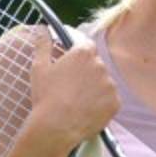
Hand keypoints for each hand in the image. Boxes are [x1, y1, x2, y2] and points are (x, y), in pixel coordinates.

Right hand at [26, 29, 119, 153]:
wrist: (56, 127)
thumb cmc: (46, 96)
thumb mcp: (39, 68)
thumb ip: (43, 45)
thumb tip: (42, 29)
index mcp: (83, 54)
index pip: (86, 46)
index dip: (78, 54)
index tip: (71, 63)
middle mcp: (101, 65)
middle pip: (96, 65)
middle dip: (86, 73)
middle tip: (70, 87)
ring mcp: (110, 84)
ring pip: (103, 83)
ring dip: (94, 88)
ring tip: (77, 101)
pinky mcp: (116, 102)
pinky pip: (109, 100)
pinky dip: (101, 104)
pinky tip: (86, 110)